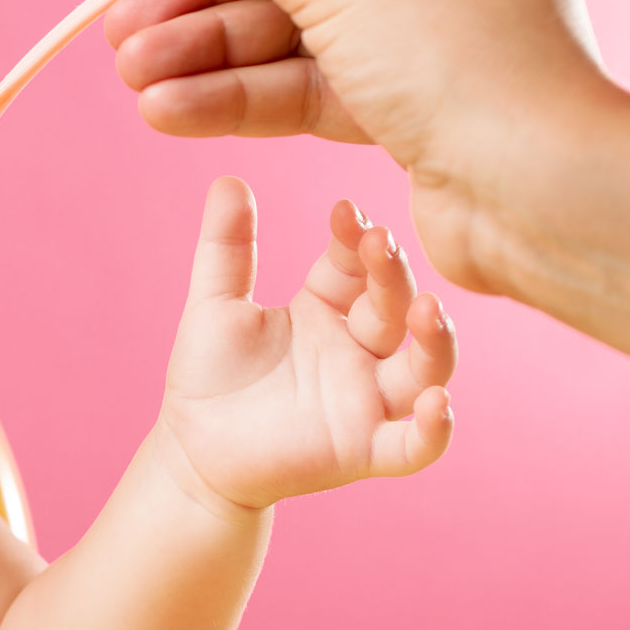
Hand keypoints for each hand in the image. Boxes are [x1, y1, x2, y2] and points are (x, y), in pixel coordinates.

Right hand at [100, 0, 613, 292]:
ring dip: (206, 45)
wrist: (550, 205)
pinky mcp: (406, 96)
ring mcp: (425, 22)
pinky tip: (169, 109)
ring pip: (290, 16)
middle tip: (125, 20)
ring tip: (132, 73)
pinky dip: (238, 91)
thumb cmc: (469, 66)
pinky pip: (305, 76)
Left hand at [155, 177, 456, 514]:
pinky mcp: (363, 450)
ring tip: (428, 309)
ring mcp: (367, 400)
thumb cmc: (209, 375)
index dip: (356, 240)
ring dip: (434, 340)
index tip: (345, 210)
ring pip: (424, 368)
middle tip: (380, 244)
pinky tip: (438, 403)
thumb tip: (227, 179)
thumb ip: (226, 247)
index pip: (357, 265)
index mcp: (327, 309)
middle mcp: (359, 351)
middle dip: (394, 276)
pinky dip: (434, 429)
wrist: (191, 448)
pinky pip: (413, 445)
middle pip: (396, 308)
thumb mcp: (214, 304)